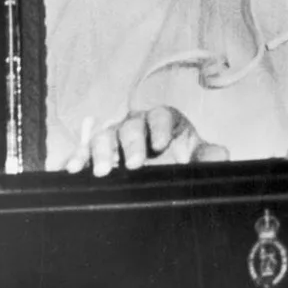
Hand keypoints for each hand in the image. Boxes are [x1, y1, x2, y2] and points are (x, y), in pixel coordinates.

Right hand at [65, 106, 229, 175]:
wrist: (163, 172)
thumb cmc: (179, 160)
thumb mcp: (196, 157)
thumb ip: (209, 156)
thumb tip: (220, 155)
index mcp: (163, 120)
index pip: (161, 115)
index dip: (160, 128)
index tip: (162, 145)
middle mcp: (136, 124)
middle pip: (130, 126)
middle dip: (130, 143)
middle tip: (133, 164)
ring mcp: (114, 138)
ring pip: (104, 136)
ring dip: (99, 151)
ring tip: (97, 170)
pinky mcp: (96, 154)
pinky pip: (81, 152)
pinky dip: (74, 158)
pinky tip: (67, 170)